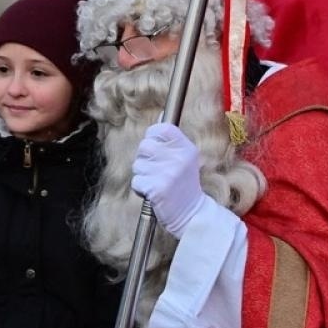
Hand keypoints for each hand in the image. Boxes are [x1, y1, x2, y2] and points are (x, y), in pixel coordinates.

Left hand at [132, 122, 208, 236]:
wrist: (191, 213)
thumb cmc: (185, 184)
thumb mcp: (185, 158)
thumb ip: (172, 139)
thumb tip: (161, 114)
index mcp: (186, 148)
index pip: (162, 128)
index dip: (153, 134)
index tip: (155, 145)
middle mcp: (178, 159)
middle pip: (145, 145)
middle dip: (144, 157)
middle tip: (156, 169)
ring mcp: (168, 174)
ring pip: (138, 164)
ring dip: (142, 174)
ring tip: (156, 181)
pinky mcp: (157, 189)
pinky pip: (136, 181)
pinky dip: (140, 188)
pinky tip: (153, 192)